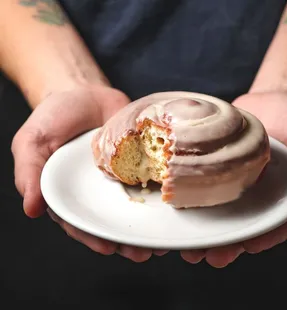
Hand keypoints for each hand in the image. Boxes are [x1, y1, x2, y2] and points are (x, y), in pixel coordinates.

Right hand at [11, 85, 166, 261]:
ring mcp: (121, 178)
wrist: (83, 92)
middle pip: (113, 221)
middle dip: (127, 240)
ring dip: (148, 225)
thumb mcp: (33, 142)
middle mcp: (98, 191)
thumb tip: (31, 209)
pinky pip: (151, 180)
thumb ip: (29, 174)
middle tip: (144, 253)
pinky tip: (174, 207)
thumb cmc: (54, 117)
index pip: (82, 222)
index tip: (109, 248)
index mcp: (71, 193)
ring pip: (136, 207)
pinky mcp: (140, 162)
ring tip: (162, 241)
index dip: (94, 237)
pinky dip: (161, 194)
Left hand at [181, 92, 286, 265]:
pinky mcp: (214, 167)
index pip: (273, 222)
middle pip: (239, 223)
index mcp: (280, 194)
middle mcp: (254, 193)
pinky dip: (189, 197)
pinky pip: (201, 183)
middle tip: (205, 256)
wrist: (271, 99)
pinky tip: (176, 207)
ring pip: (217, 210)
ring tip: (186, 245)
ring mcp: (232, 181)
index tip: (246, 247)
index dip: (261, 237)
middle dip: (223, 242)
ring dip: (202, 229)